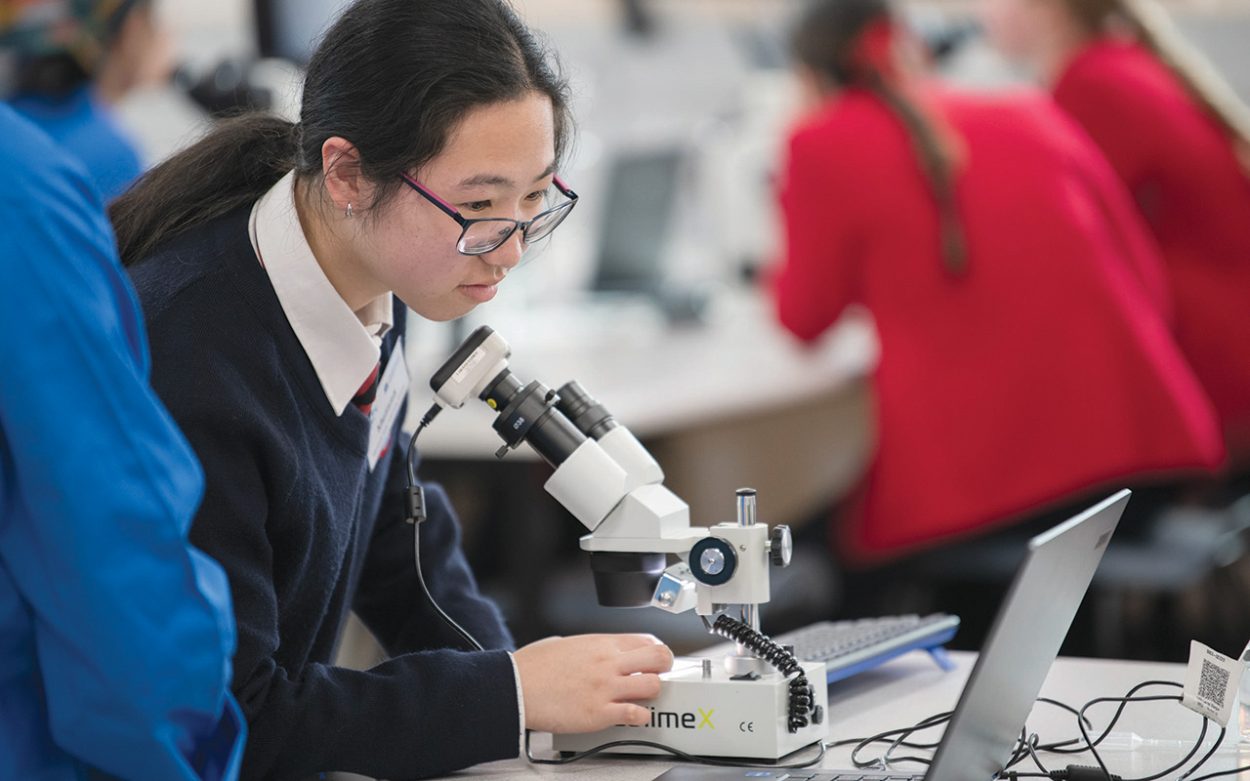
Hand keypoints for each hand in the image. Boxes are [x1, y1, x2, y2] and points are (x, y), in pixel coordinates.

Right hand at [513, 633, 673, 733]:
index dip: (656, 651)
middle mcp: (608, 662)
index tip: (654, 659)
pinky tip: (633, 716)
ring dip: (652, 693)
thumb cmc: (533, 667)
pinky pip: (635, 714)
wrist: (515, 687)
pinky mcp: (599, 713)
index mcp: (600, 643)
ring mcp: (606, 688)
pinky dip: (640, 717)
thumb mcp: (566, 642)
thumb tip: (597, 652)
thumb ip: (589, 647)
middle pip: (659, 658)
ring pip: (653, 686)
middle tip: (659, 676)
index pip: (646, 640)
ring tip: (642, 698)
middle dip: (665, 668)